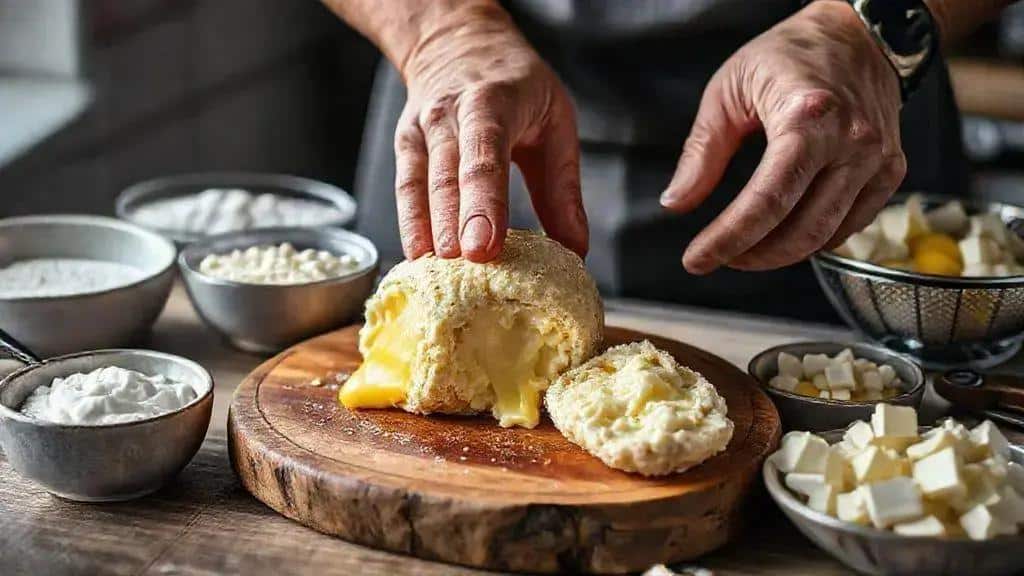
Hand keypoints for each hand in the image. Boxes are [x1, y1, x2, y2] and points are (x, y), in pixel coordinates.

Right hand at [393, 3, 586, 261]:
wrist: (457, 42)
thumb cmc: (516, 84)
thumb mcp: (555, 120)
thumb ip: (563, 188)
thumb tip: (576, 251)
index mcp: (492, 103)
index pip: (485, 158)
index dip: (484, 206)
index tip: (485, 249)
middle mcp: (448, 115)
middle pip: (446, 179)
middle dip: (454, 229)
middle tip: (465, 274)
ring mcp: (420, 130)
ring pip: (419, 187)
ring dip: (427, 234)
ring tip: (438, 279)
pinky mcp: (404, 145)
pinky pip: (405, 190)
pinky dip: (410, 226)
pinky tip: (419, 261)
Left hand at [660, 0, 906, 273]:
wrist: (858, 32)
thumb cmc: (790, 53)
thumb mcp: (729, 89)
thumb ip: (702, 151)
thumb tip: (677, 202)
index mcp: (808, 117)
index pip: (766, 201)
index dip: (728, 238)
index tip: (697, 259)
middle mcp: (851, 142)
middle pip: (801, 230)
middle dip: (754, 255)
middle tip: (721, 257)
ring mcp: (877, 159)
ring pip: (827, 236)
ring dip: (782, 253)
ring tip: (747, 247)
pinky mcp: (891, 171)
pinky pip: (851, 225)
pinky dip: (815, 239)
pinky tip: (786, 231)